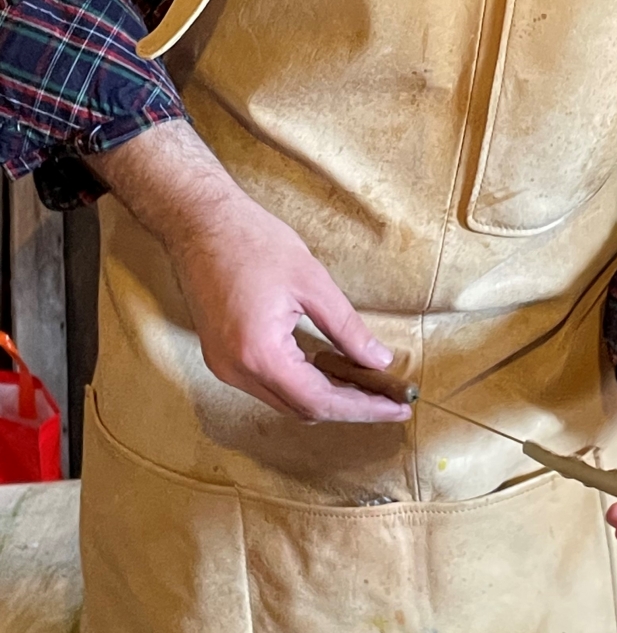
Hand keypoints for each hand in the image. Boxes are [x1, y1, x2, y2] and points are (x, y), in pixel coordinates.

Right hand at [87, 120, 409, 423]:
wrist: (201, 224)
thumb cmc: (256, 243)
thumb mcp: (314, 283)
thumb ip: (348, 329)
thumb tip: (379, 360)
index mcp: (259, 354)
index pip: (320, 401)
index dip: (363, 408)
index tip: (398, 409)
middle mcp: (237, 371)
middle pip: (302, 409)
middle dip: (350, 406)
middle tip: (391, 397)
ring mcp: (225, 367)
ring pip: (284, 401)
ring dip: (326, 396)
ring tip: (367, 384)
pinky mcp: (222, 357)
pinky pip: (269, 385)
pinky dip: (302, 383)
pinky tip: (330, 369)